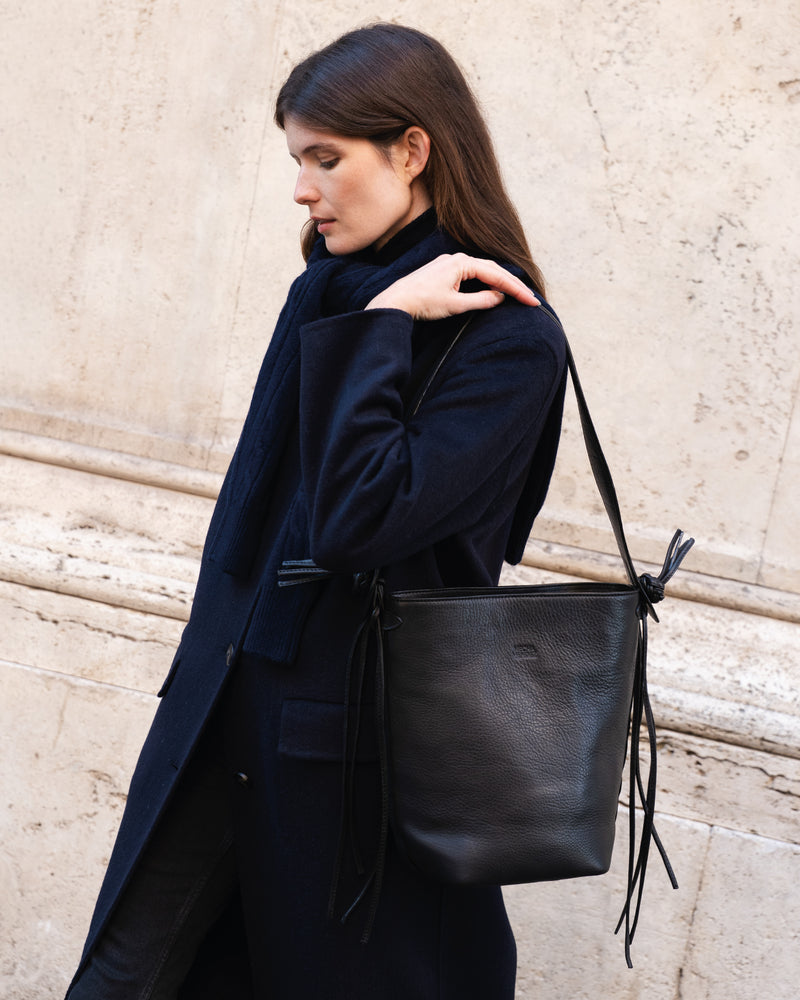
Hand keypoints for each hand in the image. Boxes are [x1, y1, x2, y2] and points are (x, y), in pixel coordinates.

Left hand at [364, 253, 538, 319]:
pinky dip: (486, 282)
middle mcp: (456, 259)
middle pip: (492, 269)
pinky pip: (471, 274)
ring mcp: (449, 264)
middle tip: (530, 299)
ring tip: (517, 295)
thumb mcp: (455, 305)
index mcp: (461, 263)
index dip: (516, 289)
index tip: (531, 300)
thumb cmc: (423, 302)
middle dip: (512, 284)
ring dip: (500, 282)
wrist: (396, 301)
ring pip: (482, 271)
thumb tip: (499, 297)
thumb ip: (480, 300)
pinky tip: (492, 290)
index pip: (496, 274)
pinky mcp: (444, 272)